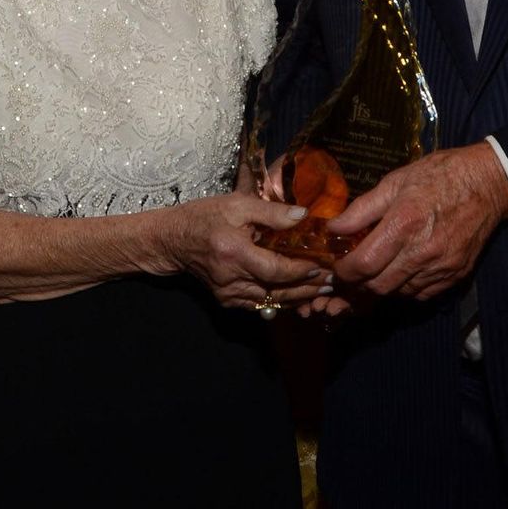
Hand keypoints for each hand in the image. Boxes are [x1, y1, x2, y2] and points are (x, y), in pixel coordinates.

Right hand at [162, 192, 329, 310]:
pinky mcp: (227, 300)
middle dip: (307, 288)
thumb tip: (303, 216)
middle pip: (277, 290)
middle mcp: (231, 279)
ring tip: (323, 291)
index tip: (323, 267)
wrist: (174, 239)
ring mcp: (228, 293)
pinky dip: (281, 301)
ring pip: (270, 301)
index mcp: (234, 252)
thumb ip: (270, 212)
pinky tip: (299, 296)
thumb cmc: (206, 216)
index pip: (275, 269)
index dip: (301, 271)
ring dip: (298, 297)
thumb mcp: (237, 204)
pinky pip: (259, 304)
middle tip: (333, 283)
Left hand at [327, 143, 507, 300]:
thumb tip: (334, 227)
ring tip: (372, 272)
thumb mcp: (395, 182)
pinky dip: (404, 288)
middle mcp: (423, 251)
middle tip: (349, 274)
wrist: (487, 183)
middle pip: (378, 286)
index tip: (336, 267)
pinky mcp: (455, 276)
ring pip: (398, 294)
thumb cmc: (439, 175)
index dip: (344, 272)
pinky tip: (398, 271)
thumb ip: (362, 209)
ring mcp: (441, 267)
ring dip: (380, 287)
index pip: (364, 264)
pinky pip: (420, 294)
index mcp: (405, 223)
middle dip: (358, 284)